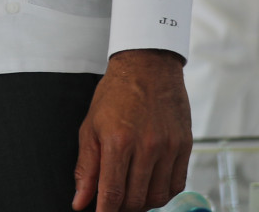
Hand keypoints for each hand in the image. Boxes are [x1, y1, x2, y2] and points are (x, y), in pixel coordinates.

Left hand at [72, 48, 191, 211]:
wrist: (147, 69)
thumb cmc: (114, 95)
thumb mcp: (90, 127)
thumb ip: (86, 167)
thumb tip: (80, 200)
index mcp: (118, 141)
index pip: (112, 191)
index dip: (105, 211)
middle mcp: (146, 147)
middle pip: (136, 198)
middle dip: (122, 207)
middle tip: (113, 203)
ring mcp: (168, 148)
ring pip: (157, 196)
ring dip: (142, 203)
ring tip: (130, 195)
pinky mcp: (184, 147)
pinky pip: (176, 184)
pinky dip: (162, 193)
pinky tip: (149, 186)